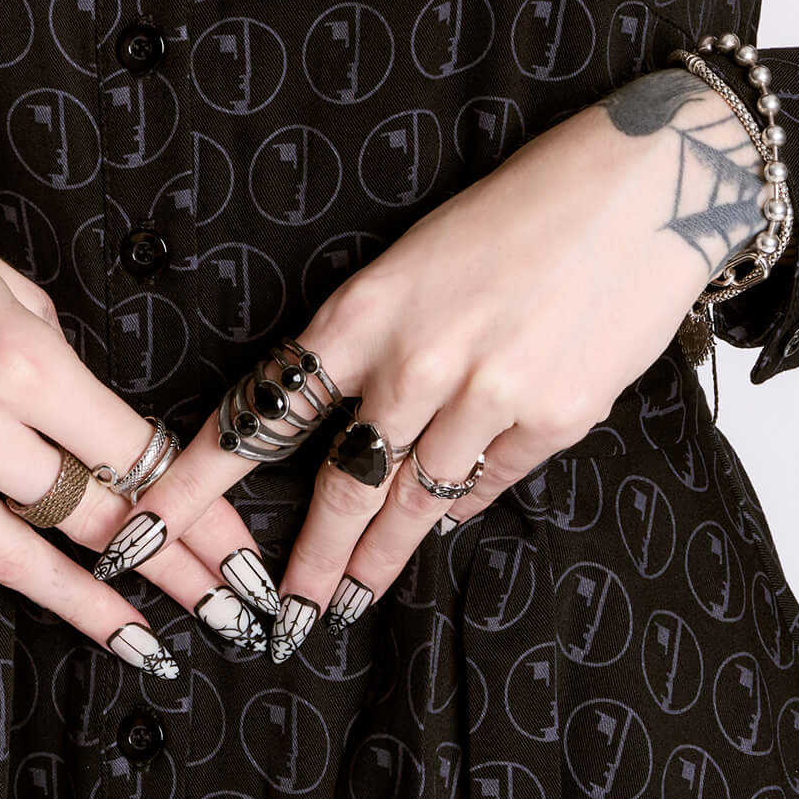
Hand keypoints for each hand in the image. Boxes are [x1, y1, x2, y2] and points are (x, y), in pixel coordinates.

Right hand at [0, 150, 279, 677]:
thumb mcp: (3, 279)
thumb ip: (52, 360)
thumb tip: (92, 425)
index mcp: (15, 357)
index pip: (123, 452)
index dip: (188, 504)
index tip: (231, 542)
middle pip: (83, 512)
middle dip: (160, 560)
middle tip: (219, 602)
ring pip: (12, 552)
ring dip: (86, 599)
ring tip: (144, 639)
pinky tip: (41, 578)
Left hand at [130, 66, 763, 657]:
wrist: (648, 184)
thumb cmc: (527, 204)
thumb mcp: (424, 255)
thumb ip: (382, 341)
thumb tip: (357, 426)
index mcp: (370, 306)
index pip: (266, 407)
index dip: (201, 476)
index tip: (150, 526)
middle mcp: (420, 359)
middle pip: (341, 482)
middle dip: (306, 559)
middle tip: (276, 613)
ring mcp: (491, 395)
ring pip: (414, 501)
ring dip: (378, 558)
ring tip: (349, 599)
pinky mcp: (556, 419)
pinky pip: (489, 482)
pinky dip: (463, 503)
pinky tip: (444, 522)